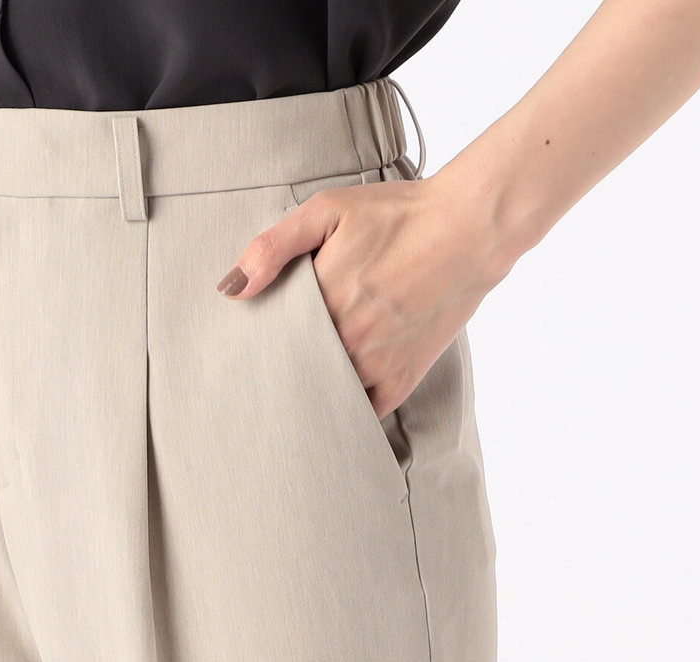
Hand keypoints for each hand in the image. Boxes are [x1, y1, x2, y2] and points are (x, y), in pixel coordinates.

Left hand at [216, 172, 519, 420]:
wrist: (468, 231)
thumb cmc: (398, 215)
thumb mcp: (328, 211)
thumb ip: (273, 247)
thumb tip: (231, 289)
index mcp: (321, 303)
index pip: (271, 341)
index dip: (259, 346)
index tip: (247, 349)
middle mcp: (347, 341)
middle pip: (296, 373)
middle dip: (280, 373)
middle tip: (262, 377)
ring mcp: (377, 365)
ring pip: (327, 396)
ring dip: (311, 393)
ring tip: (295, 392)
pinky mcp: (404, 377)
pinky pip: (366, 412)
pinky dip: (349, 410)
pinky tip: (336, 405)